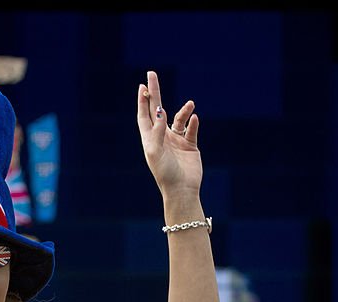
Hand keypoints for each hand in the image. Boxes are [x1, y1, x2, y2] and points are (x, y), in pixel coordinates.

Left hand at [137, 70, 202, 197]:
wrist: (182, 190)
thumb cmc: (165, 174)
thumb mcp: (155, 152)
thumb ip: (156, 131)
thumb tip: (159, 112)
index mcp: (150, 140)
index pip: (145, 116)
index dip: (143, 101)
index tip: (142, 86)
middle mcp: (162, 138)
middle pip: (158, 110)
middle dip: (155, 93)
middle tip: (152, 74)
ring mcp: (176, 142)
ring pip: (178, 118)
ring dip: (183, 110)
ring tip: (190, 104)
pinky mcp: (190, 147)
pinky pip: (192, 130)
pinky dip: (193, 123)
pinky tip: (195, 118)